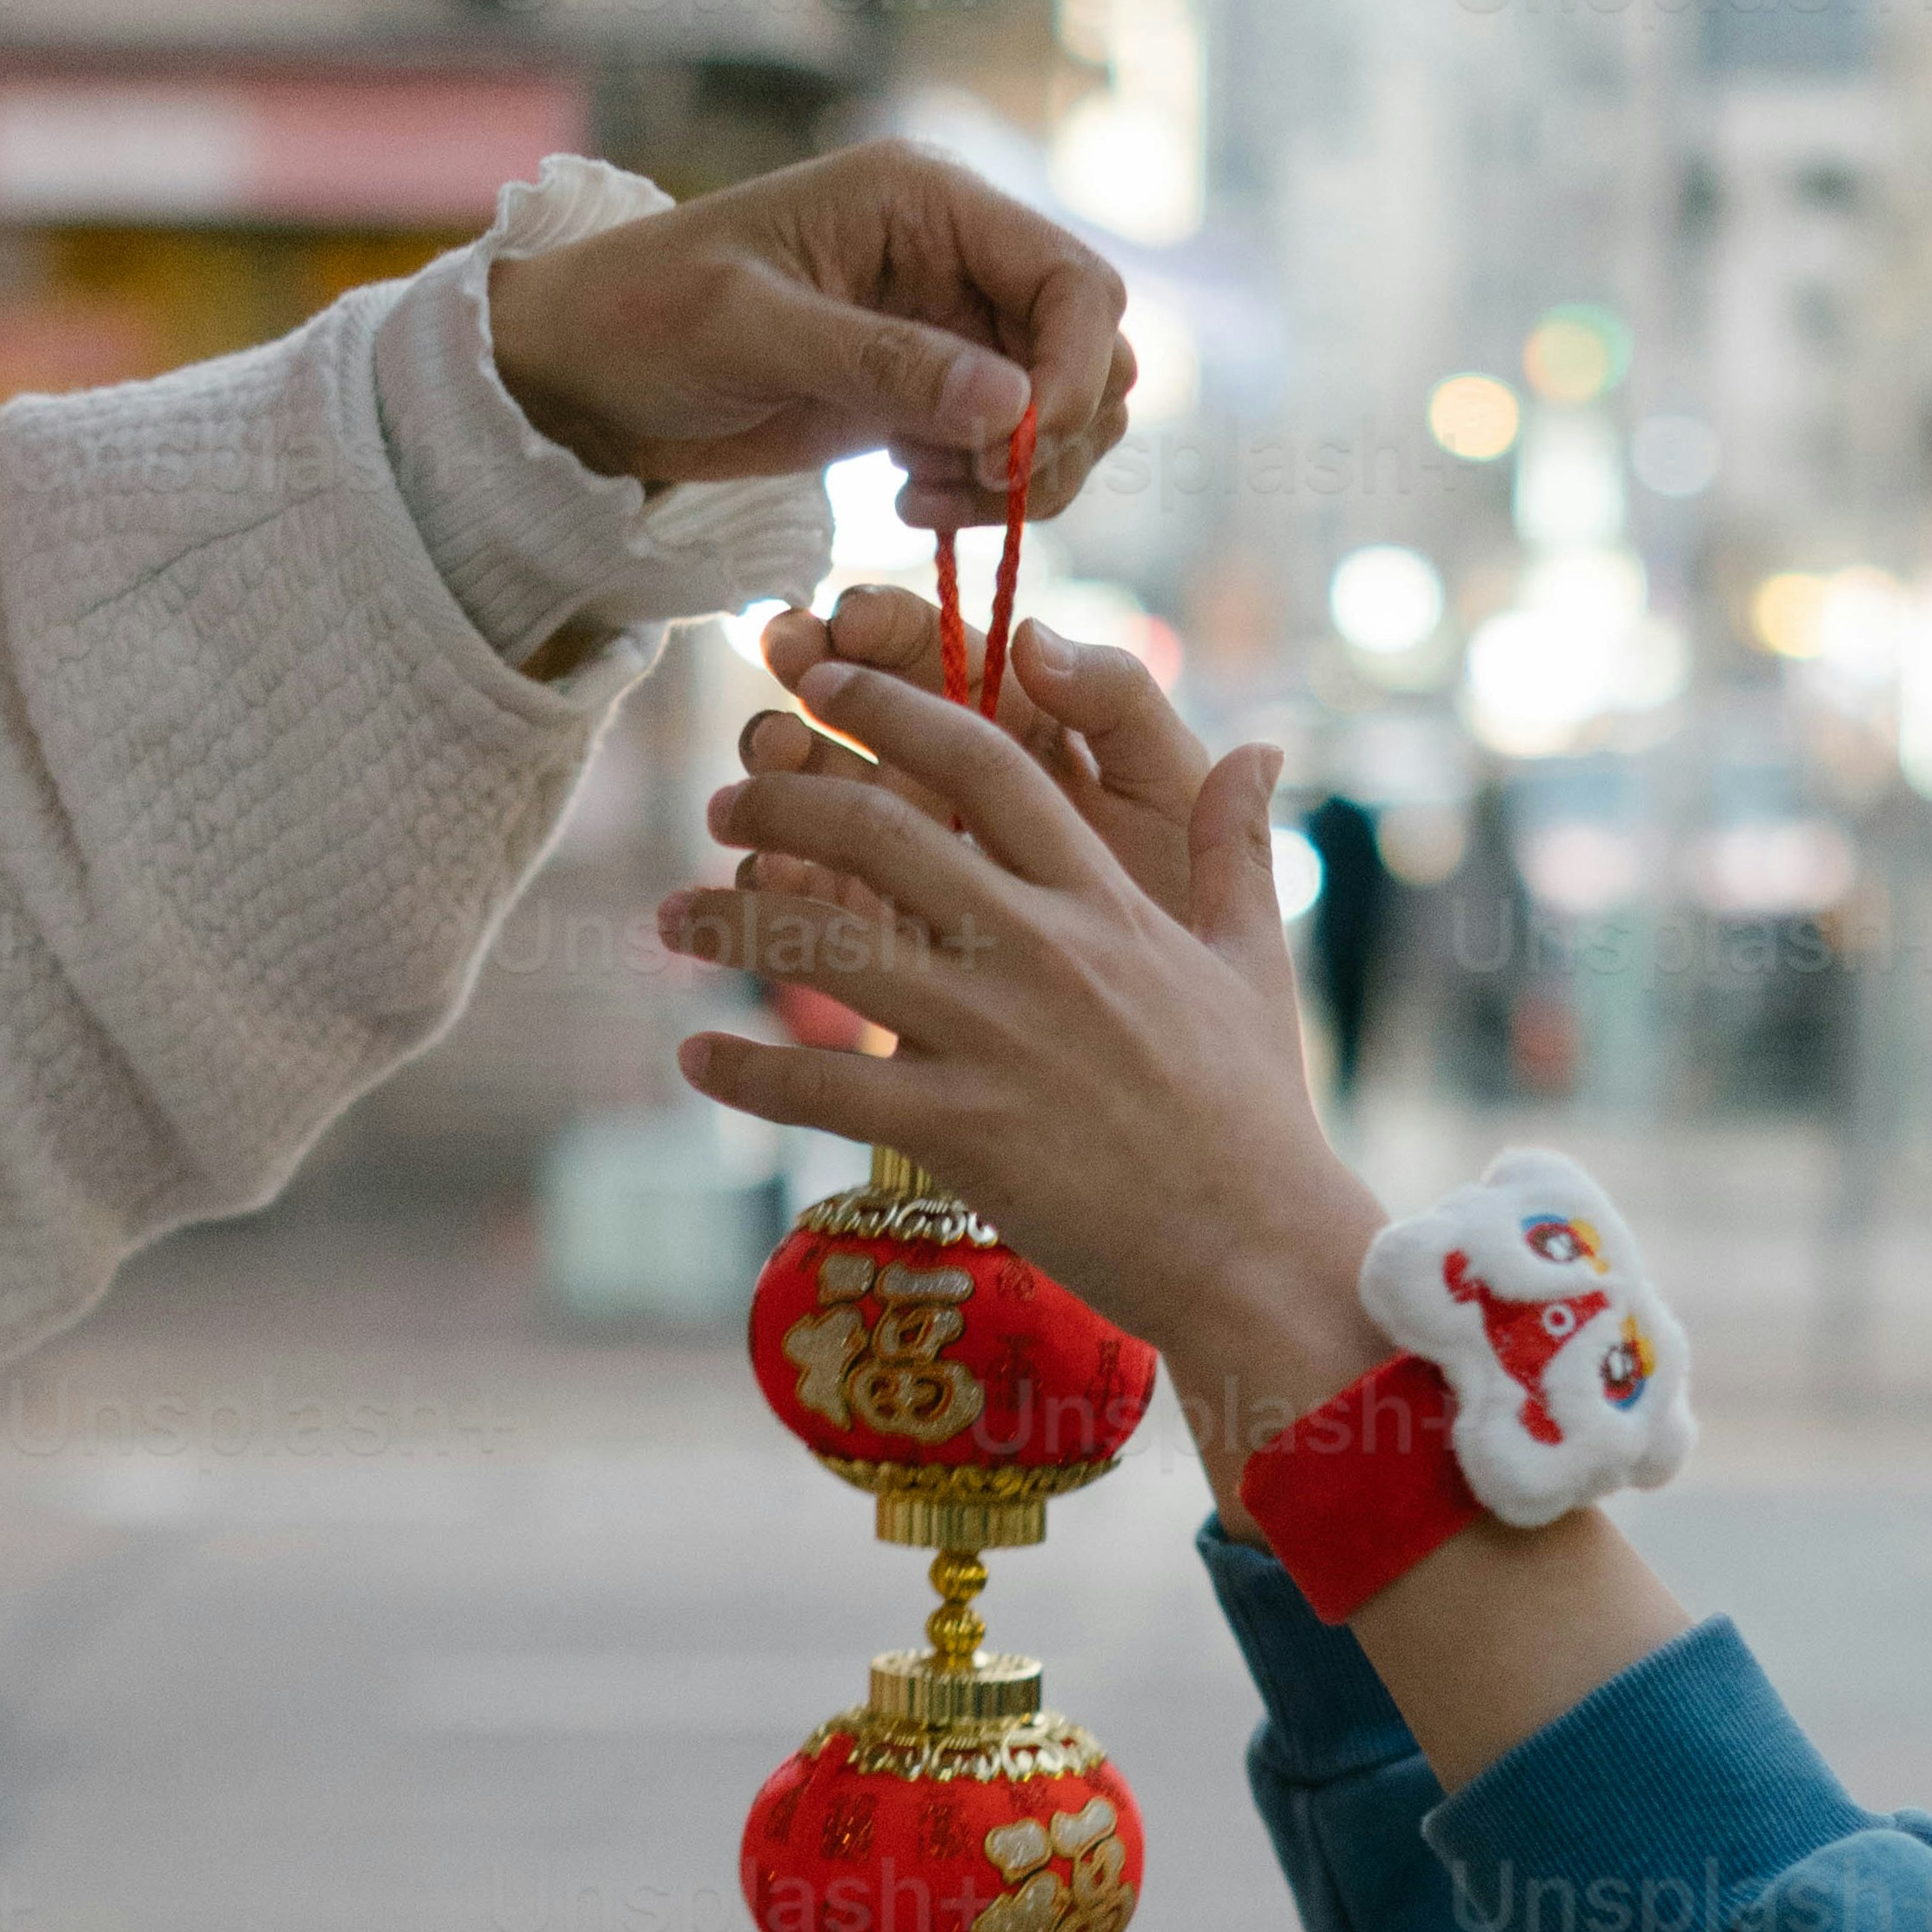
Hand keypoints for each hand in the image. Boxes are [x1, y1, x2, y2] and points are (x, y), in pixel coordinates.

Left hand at [484, 138, 1132, 528]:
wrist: (581, 370)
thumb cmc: (643, 318)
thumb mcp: (753, 331)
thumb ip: (885, 362)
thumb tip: (1013, 406)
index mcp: (927, 200)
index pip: (1075, 282)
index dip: (1074, 372)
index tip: (1017, 452)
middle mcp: (954, 256)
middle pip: (1090, 352)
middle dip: (1055, 435)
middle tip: (972, 486)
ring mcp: (946, 330)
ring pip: (1061, 413)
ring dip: (1022, 478)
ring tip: (924, 499)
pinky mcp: (925, 395)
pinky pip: (1008, 453)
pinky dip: (985, 495)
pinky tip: (909, 502)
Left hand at [675, 642, 1696, 1791]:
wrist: (1260, 1248)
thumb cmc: (1255, 1112)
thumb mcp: (1252, 961)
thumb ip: (1234, 848)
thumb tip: (1259, 748)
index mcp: (1101, 898)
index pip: (984, 760)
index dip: (892, 704)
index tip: (824, 682)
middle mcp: (1041, 950)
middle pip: (883, 830)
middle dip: (785, 797)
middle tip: (726, 799)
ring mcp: (998, 1038)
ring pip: (832, 946)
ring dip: (734, 922)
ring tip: (671, 916)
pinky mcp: (965, 1131)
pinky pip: (830, 1085)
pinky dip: (750, 1072)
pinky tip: (697, 1060)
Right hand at [740, 587, 1211, 919]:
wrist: (1171, 1055)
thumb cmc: (1182, 904)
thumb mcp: (1165, 793)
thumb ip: (1114, 702)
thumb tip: (1029, 637)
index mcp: (1018, 728)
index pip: (939, 652)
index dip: (886, 626)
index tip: (851, 621)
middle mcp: (952, 783)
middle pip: (860, 713)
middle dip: (812, 677)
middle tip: (782, 662)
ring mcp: (907, 860)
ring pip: (821, 798)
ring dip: (781, 771)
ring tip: (766, 760)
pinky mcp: (878, 940)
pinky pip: (811, 902)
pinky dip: (778, 883)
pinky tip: (762, 872)